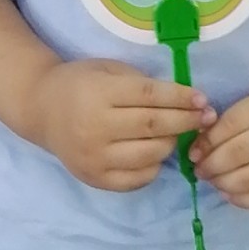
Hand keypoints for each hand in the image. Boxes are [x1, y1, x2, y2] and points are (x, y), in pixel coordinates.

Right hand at [28, 59, 215, 192]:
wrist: (42, 109)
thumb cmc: (81, 83)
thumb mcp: (109, 70)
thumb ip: (142, 84)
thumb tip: (186, 101)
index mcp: (99, 94)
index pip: (150, 97)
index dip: (181, 98)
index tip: (203, 99)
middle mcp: (96, 128)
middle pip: (153, 126)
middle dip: (186, 121)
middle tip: (206, 117)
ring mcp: (95, 158)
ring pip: (150, 155)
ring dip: (172, 143)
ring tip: (179, 133)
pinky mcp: (95, 179)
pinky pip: (137, 179)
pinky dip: (154, 166)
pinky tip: (156, 152)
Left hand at [190, 80, 248, 210]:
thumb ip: (235, 118)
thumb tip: (202, 144)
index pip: (232, 125)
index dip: (207, 141)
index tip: (194, 150)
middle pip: (238, 156)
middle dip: (211, 165)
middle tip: (199, 169)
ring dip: (223, 184)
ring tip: (213, 180)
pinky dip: (244, 200)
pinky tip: (231, 194)